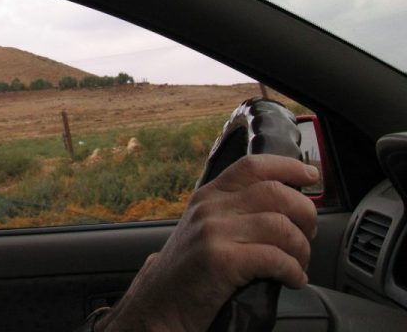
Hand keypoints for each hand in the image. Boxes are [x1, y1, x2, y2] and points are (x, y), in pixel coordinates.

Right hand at [96, 154, 318, 331]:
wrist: (159, 304)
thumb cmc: (190, 271)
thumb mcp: (205, 228)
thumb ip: (235, 210)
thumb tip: (285, 203)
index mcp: (209, 195)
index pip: (252, 166)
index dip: (287, 166)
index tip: (311, 175)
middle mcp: (210, 207)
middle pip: (276, 193)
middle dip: (305, 214)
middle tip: (307, 236)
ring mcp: (213, 232)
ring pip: (281, 226)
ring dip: (301, 249)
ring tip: (299, 264)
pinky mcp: (221, 261)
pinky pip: (275, 258)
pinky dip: (293, 271)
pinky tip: (292, 279)